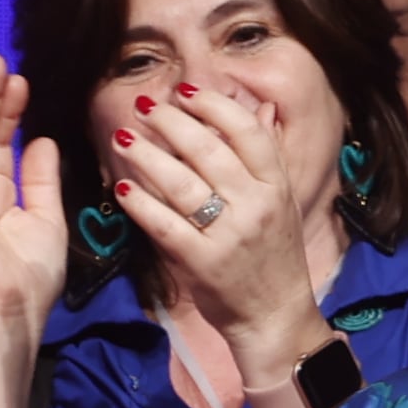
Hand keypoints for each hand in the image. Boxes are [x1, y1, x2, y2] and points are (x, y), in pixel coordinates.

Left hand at [102, 75, 329, 379]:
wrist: (275, 316)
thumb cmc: (274, 256)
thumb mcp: (284, 202)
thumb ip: (268, 157)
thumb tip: (262, 109)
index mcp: (276, 185)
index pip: (247, 131)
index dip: (215, 105)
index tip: (187, 91)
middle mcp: (256, 205)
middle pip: (209, 150)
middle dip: (172, 123)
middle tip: (145, 107)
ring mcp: (229, 235)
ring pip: (182, 184)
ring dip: (147, 156)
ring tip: (122, 138)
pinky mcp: (202, 264)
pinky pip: (165, 226)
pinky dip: (141, 205)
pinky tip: (122, 188)